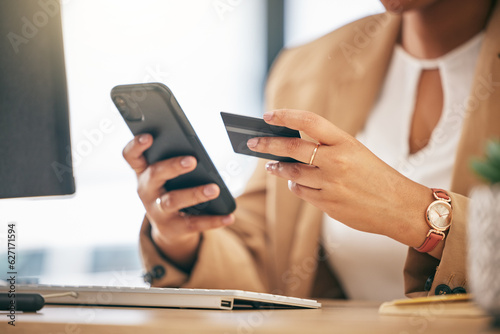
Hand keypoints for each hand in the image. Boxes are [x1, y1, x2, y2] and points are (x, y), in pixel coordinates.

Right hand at [123, 134, 234, 269]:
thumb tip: (199, 152)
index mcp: (143, 172)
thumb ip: (175, 159)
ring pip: (173, 200)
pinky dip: (213, 220)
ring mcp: (157, 211)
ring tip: (214, 189)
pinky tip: (228, 216)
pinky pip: (194, 223)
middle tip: (192, 160)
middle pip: (154, 175)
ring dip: (194, 194)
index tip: (149, 137)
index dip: (136, 146)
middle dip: (172, 166)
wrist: (168, 227)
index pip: (131, 156)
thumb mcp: (167, 176)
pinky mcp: (173, 228)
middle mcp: (146, 191)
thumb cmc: (170, 189)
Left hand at [247, 109, 431, 248]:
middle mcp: (336, 162)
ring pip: (292, 173)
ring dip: (279, 169)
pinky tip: (295, 182)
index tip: (268, 115)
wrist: (399, 207)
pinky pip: (301, 192)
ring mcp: (331, 184)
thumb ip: (327, 148)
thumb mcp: (356, 152)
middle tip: (252, 142)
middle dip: (267, 145)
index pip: (309, 121)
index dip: (285, 115)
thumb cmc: (376, 176)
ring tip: (272, 166)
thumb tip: (290, 149)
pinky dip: (295, 185)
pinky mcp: (327, 204)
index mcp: (346, 142)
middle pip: (291, 148)